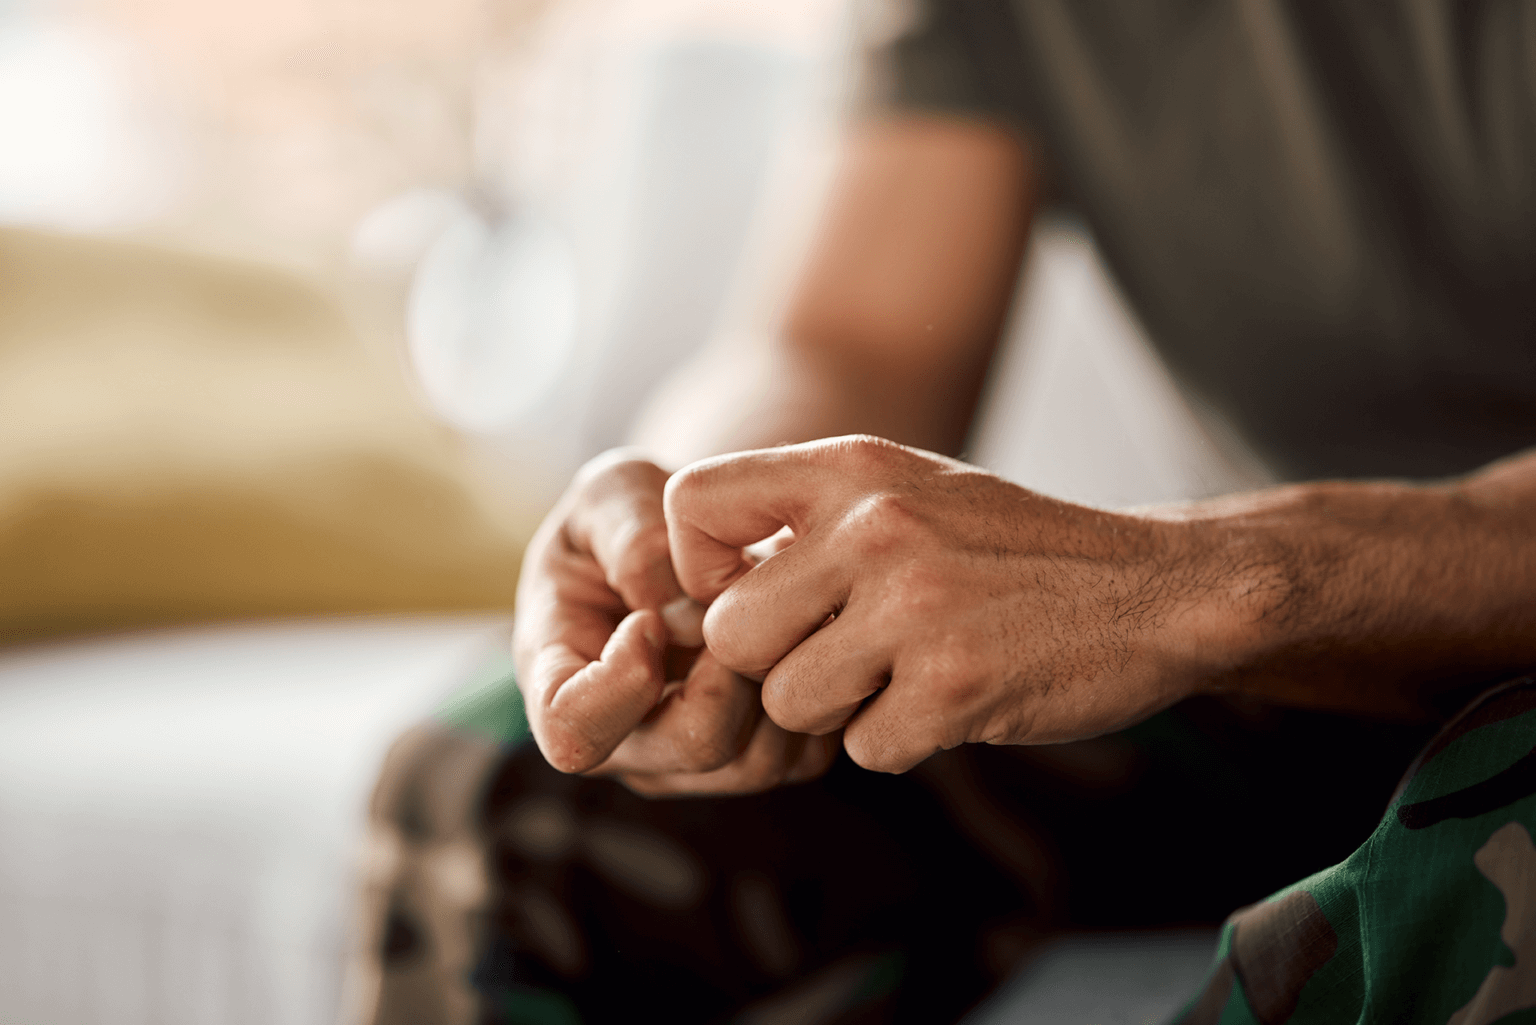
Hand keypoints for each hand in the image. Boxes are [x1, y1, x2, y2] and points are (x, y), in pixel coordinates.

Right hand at [512, 449, 837, 794]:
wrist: (685, 539)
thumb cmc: (630, 514)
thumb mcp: (614, 491)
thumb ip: (635, 543)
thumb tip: (677, 618)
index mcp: (556, 676)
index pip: (570, 730)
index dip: (620, 682)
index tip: (648, 620)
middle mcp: (622, 738)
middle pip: (693, 744)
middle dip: (731, 665)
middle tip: (738, 603)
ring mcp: (686, 762)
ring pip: (757, 760)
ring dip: (777, 676)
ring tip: (769, 611)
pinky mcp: (750, 763)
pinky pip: (799, 757)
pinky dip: (811, 693)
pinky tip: (798, 635)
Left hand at [664, 436, 1256, 772]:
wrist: (1159, 589)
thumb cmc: (1015, 546)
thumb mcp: (910, 488)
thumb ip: (809, 516)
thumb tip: (701, 584)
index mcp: (852, 467)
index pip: (690, 505)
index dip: (697, 570)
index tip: (746, 595)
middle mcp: (874, 526)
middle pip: (730, 634)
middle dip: (776, 664)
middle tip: (843, 654)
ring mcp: (914, 608)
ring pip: (789, 703)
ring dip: (840, 709)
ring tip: (907, 671)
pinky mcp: (953, 688)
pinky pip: (864, 750)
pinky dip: (901, 740)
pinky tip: (954, 697)